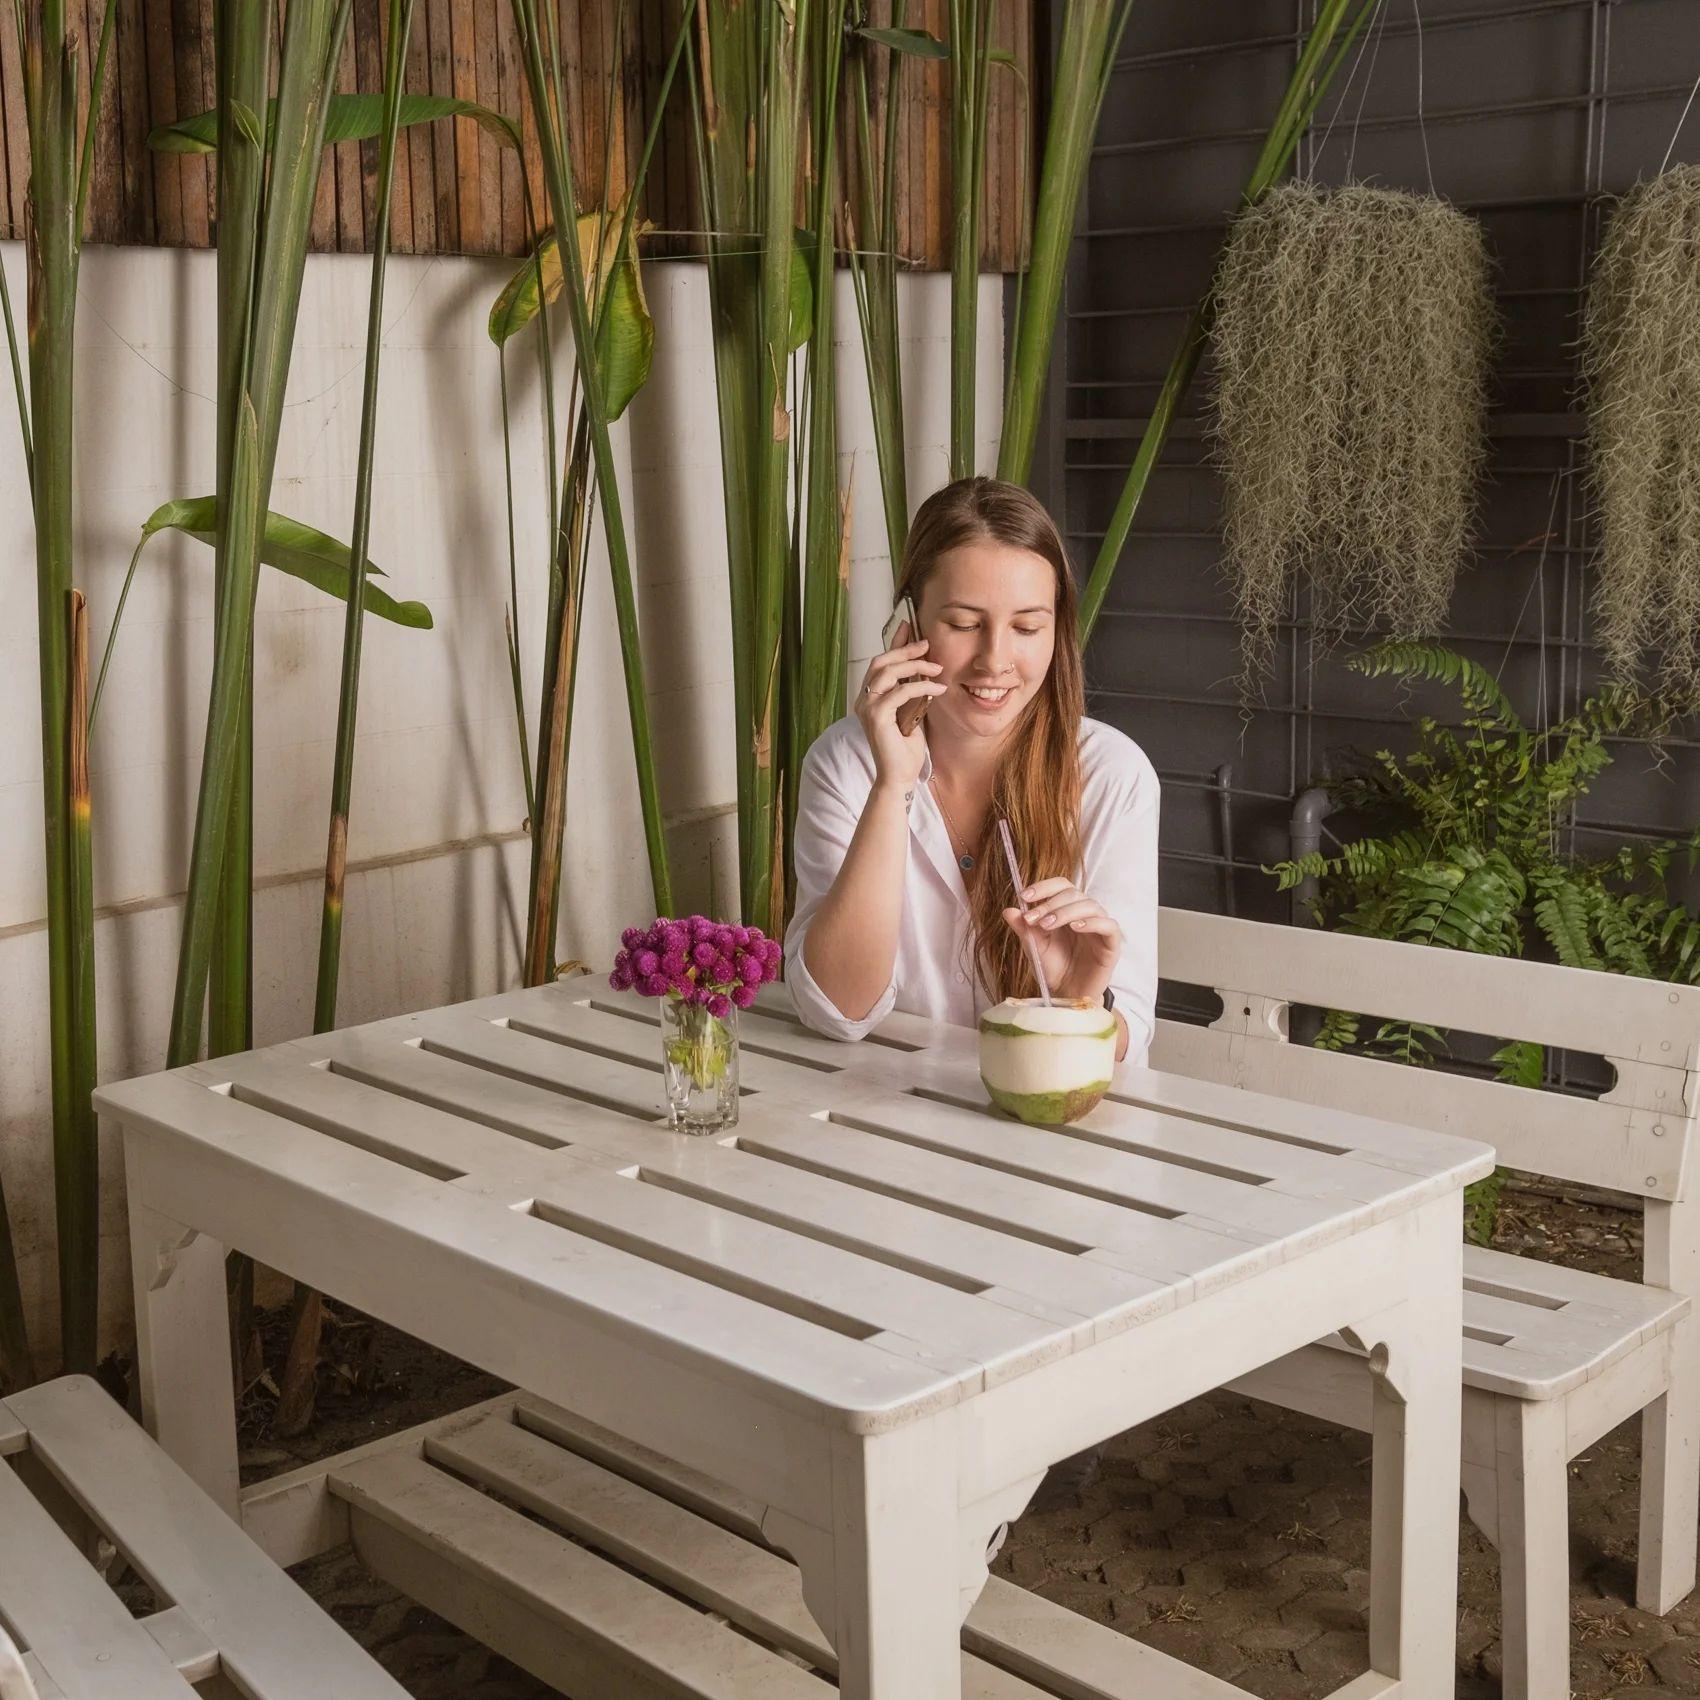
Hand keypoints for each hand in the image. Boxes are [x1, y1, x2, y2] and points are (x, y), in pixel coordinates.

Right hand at [855, 622, 946, 789]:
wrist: (899, 777)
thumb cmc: (905, 748)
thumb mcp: (912, 711)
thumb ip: (912, 691)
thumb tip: (924, 668)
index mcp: (870, 698)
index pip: (880, 663)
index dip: (894, 643)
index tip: (910, 627)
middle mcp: (864, 700)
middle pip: (881, 662)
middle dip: (905, 649)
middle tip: (927, 644)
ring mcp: (867, 708)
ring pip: (888, 673)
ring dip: (914, 665)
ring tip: (937, 667)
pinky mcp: (876, 717)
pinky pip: (900, 692)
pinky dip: (921, 687)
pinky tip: (937, 689)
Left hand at [1002, 877, 1122, 1000]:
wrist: (1066, 994)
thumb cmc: (1053, 968)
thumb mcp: (1033, 947)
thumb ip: (1023, 928)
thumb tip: (1008, 910)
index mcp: (1067, 909)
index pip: (1061, 886)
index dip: (1044, 886)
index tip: (1024, 896)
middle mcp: (1085, 914)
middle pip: (1073, 894)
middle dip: (1050, 904)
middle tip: (1033, 919)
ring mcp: (1100, 928)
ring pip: (1090, 906)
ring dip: (1066, 912)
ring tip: (1048, 924)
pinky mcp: (1111, 944)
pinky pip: (1109, 926)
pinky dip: (1093, 923)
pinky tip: (1076, 927)